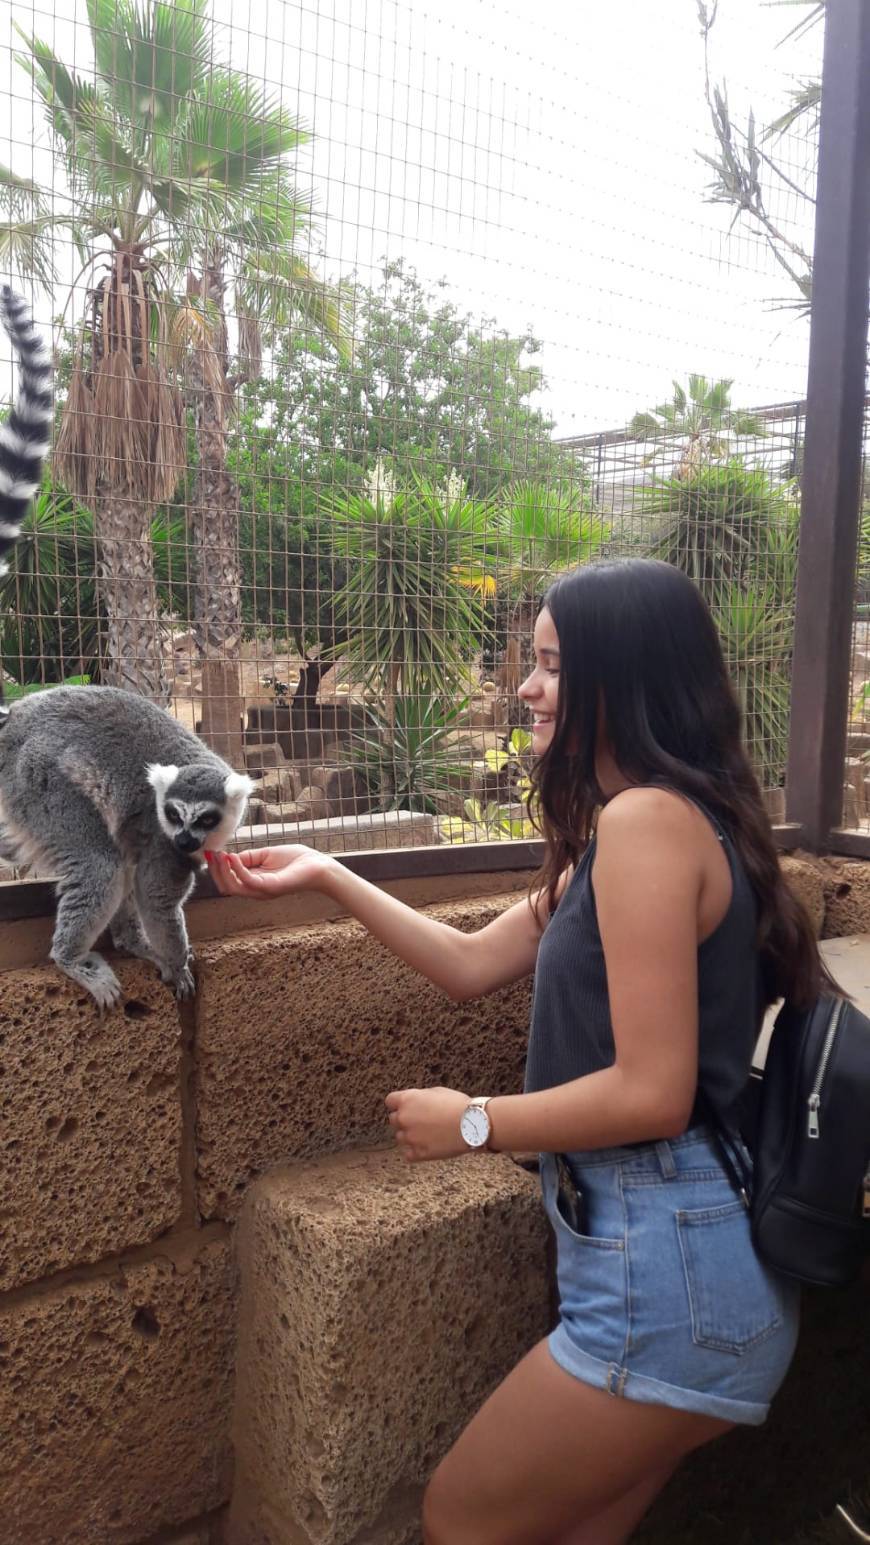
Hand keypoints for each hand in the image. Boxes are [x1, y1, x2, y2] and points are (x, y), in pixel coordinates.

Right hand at [206, 844, 337, 898]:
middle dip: (215, 871)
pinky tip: (232, 857)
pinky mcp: (270, 887)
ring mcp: (262, 891)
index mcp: (254, 883)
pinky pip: (248, 880)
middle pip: (226, 887)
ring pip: (233, 887)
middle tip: (210, 854)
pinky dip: (237, 868)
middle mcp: (256, 890)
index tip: (210, 852)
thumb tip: (228, 857)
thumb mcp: (265, 855)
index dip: (217, 868)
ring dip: (222, 870)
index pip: (228, 881)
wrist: (317, 865)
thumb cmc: (295, 859)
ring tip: (218, 855)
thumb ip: (247, 857)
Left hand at [385, 1086, 471, 1161]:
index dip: (398, 1104)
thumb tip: (414, 1103)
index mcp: (407, 1100)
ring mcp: (410, 1137)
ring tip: (428, 1134)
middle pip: (394, 1120)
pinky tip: (428, 1145)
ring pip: (400, 1138)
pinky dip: (415, 1151)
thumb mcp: (436, 1092)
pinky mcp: (418, 1153)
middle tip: (421, 1121)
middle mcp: (404, 1118)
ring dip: (410, 1136)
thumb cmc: (458, 1106)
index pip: (390, 1101)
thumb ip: (419, 1098)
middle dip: (405, 1120)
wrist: (472, 1125)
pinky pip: (408, 1154)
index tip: (405, 1107)